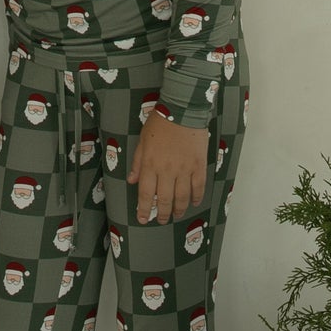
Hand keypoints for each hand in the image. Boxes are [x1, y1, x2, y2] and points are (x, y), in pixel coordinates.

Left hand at [128, 110, 208, 226]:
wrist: (183, 110)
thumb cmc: (160, 123)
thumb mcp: (142, 141)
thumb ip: (138, 163)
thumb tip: (131, 180)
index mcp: (150, 165)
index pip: (146, 194)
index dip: (144, 209)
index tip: (142, 218)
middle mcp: (167, 170)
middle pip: (165, 200)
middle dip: (162, 214)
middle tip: (161, 220)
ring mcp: (184, 169)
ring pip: (182, 197)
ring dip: (179, 209)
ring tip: (177, 215)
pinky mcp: (198, 165)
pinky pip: (198, 186)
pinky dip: (196, 197)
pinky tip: (193, 202)